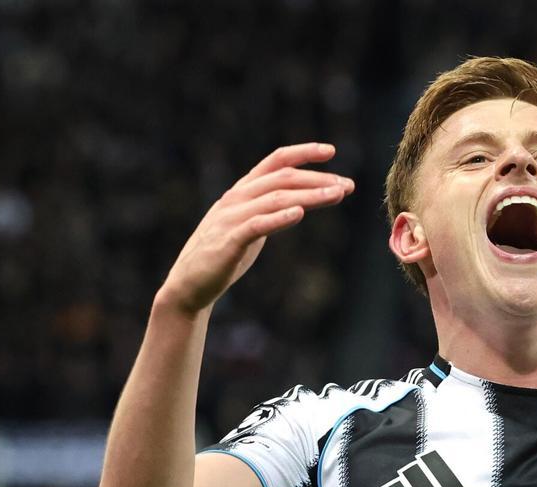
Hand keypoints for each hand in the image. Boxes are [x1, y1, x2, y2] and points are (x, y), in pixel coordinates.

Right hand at [158, 143, 353, 314]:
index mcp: (243, 191)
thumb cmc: (223, 255)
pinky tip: (300, 213)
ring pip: (276, 198)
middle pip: (282, 178)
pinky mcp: (229, 241)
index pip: (275, 161)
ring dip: (309, 195)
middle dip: (318, 179)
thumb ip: (270, 210)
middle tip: (348, 185)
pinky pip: (257, 224)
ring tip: (337, 195)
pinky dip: (279, 217)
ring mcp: (231, 218)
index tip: (331, 151)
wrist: (189, 284)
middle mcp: (237, 198)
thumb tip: (300, 203)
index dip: (303, 152)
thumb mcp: (250, 225)